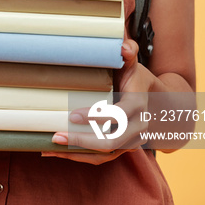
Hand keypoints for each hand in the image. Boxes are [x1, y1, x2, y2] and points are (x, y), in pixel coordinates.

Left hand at [42, 41, 150, 162]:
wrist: (153, 100)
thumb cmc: (135, 78)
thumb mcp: (133, 64)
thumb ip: (128, 52)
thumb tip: (123, 47)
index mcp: (138, 105)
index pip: (118, 115)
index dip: (96, 117)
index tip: (71, 114)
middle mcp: (138, 127)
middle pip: (111, 141)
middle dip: (82, 140)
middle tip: (56, 136)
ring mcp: (131, 141)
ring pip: (105, 153)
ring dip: (78, 153)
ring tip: (51, 149)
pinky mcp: (123, 148)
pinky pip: (102, 157)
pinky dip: (81, 157)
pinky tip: (60, 153)